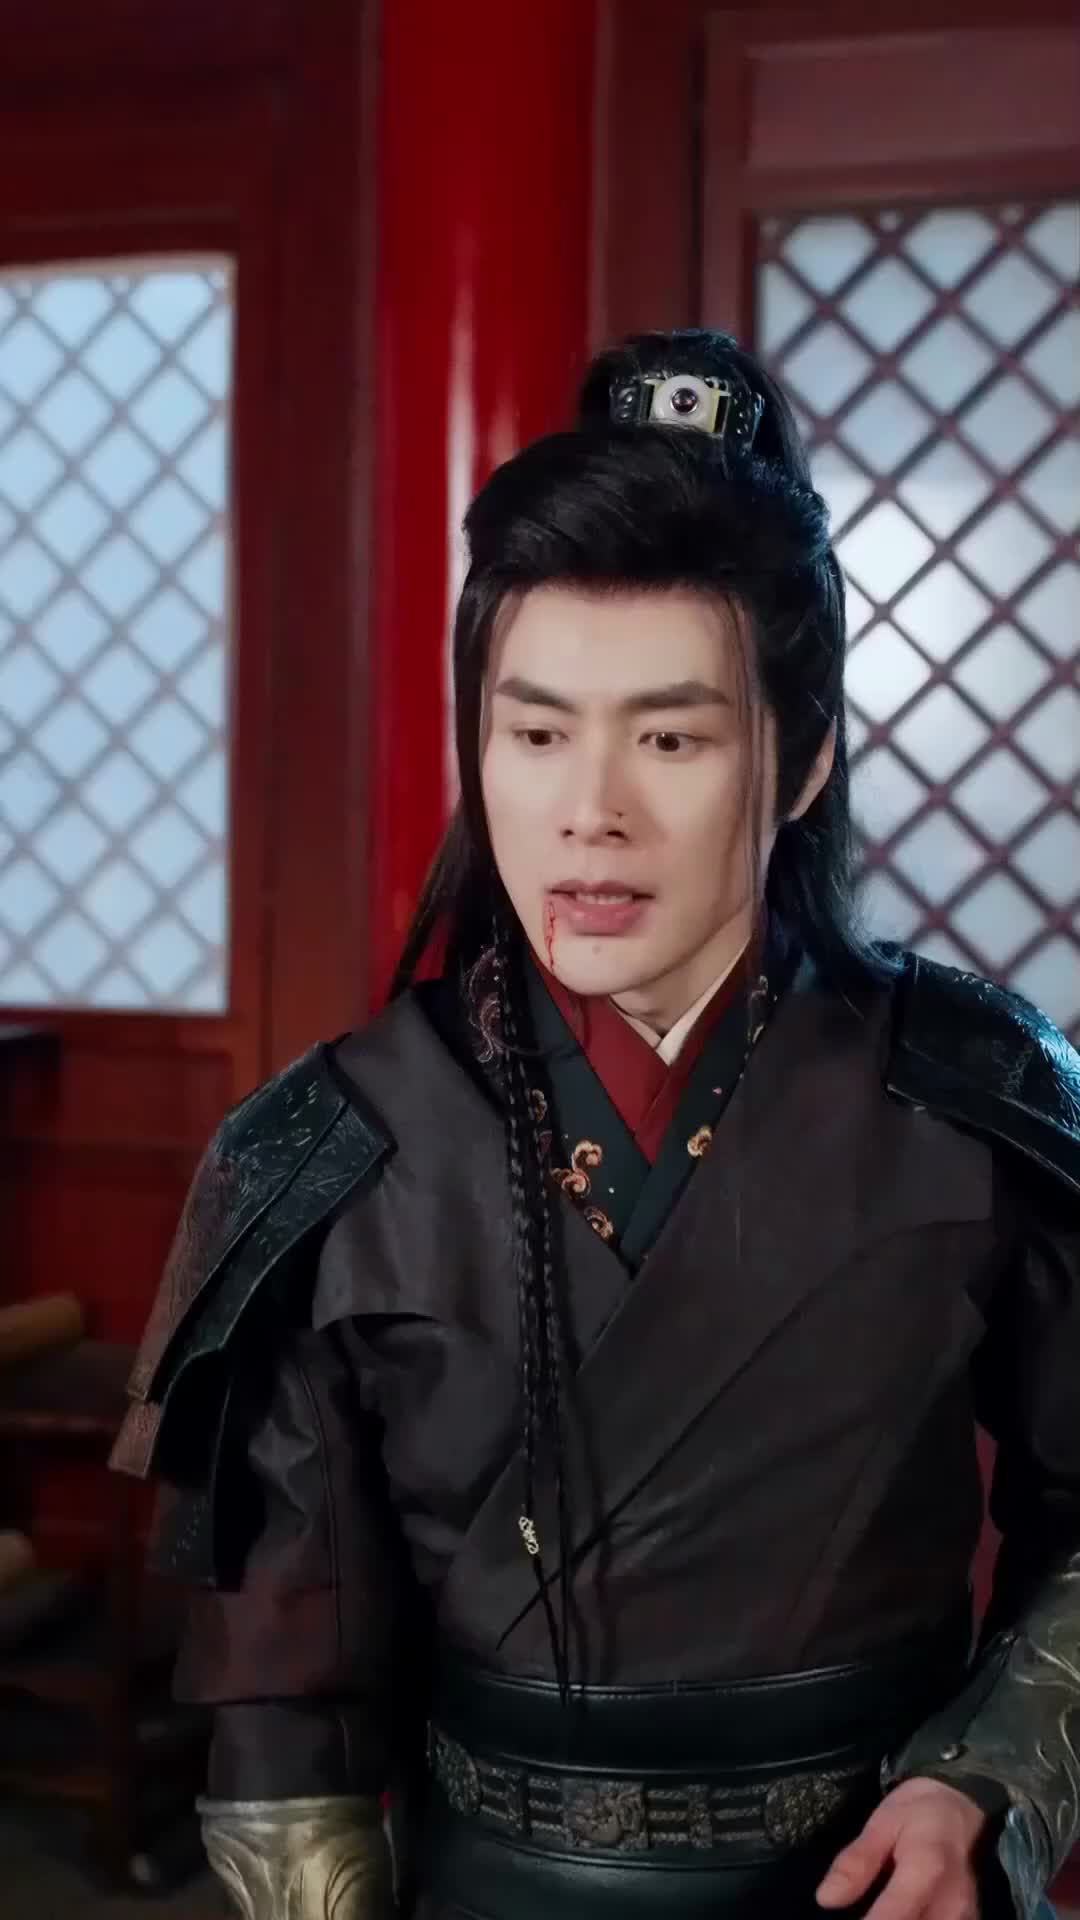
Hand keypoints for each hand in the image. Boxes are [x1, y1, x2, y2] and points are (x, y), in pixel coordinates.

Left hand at [816, 1777, 988, 1918]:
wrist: (961, 1809)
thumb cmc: (917, 1813)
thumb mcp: (882, 1823)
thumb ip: (857, 1862)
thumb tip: (826, 1899)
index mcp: (927, 1868)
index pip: (893, 1917)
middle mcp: (952, 1901)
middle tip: (861, 1914)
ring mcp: (965, 1917)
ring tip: (875, 1913)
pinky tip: (899, 1915)